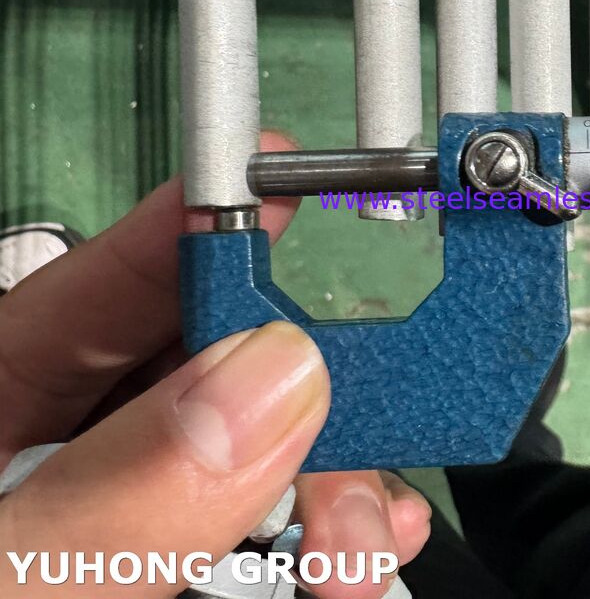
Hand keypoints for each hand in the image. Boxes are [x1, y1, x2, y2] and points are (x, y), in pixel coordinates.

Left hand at [0, 132, 430, 597]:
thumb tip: (267, 383)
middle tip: (363, 385)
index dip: (201, 225)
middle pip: (209, 360)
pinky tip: (358, 547)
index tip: (299, 191)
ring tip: (357, 530)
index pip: (98, 285)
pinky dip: (333, 532)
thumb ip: (102, 503)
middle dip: (302, 368)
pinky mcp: (187, 569)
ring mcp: (134, 518)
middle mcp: (63, 456)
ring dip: (334, 471)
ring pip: (263, 450)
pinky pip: (275, 533)